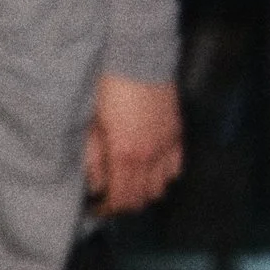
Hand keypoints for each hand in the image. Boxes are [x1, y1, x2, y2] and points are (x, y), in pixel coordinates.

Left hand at [84, 74, 181, 216]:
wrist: (140, 60)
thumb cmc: (110, 87)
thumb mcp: (92, 121)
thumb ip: (93, 155)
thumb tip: (94, 183)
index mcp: (125, 155)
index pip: (121, 199)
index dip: (108, 209)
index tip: (98, 207)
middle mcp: (149, 158)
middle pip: (141, 198)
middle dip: (124, 203)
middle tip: (110, 196)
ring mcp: (167, 148)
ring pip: (160, 188)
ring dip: (144, 191)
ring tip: (129, 183)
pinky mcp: (177, 137)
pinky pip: (176, 169)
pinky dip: (164, 175)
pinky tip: (152, 168)